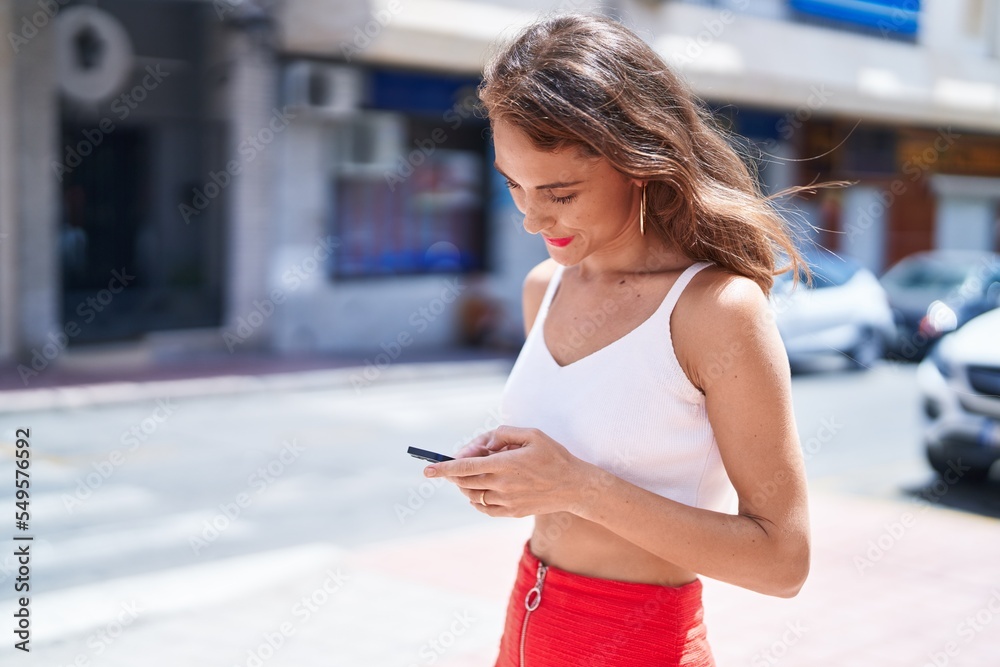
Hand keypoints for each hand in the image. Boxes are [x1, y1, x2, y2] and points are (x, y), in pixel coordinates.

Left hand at [425, 425, 591, 517]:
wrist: (574, 487)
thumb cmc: (553, 456)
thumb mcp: (531, 434)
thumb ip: (502, 434)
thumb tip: (480, 446)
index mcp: (505, 464)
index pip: (465, 467)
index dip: (443, 469)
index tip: (426, 470)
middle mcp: (502, 485)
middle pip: (464, 481)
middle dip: (454, 473)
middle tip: (458, 463)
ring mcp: (506, 501)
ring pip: (472, 495)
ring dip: (466, 484)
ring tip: (478, 473)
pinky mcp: (510, 513)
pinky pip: (483, 508)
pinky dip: (476, 499)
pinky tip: (483, 490)